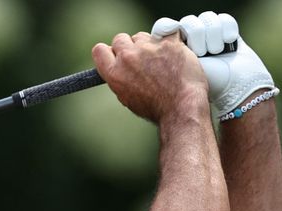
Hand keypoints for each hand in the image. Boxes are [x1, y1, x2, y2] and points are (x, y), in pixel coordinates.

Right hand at [91, 32, 208, 123]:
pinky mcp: (168, 42)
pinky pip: (166, 32)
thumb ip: (120, 78)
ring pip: (142, 36)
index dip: (110, 51)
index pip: (99, 50)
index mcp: (115, 73)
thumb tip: (121, 67)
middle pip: (120, 39)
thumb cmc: (157, 108)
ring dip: (149, 44)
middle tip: (141, 58)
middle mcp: (128, 58)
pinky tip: (175, 52)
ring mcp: (148, 48)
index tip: (117, 55)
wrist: (182, 107)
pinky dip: (171, 40)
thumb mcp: (128, 97)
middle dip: (129, 46)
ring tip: (162, 61)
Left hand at [152, 11, 275, 119]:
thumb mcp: (175, 70)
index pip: (166, 26)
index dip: (174, 31)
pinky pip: (224, 19)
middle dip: (197, 41)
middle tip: (202, 56)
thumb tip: (162, 30)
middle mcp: (189, 39)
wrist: (232, 90)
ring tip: (216, 54)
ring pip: (207, 19)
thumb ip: (163, 52)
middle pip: (189, 22)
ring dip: (213, 39)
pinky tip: (229, 46)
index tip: (182, 43)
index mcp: (171, 49)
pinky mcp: (227, 31)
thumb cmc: (198, 86)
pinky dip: (227, 33)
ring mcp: (208, 34)